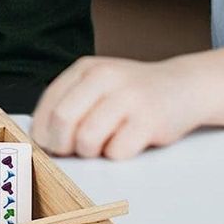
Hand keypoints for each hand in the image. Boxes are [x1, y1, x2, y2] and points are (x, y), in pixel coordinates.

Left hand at [31, 55, 205, 159]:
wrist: (184, 86)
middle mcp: (105, 77)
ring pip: (87, 140)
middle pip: (63, 121)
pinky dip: (118, 154)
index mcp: (86, 68)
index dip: (44, 131)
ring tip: (104, 142)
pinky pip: (117, 152)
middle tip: (75, 150)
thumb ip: (70, 103)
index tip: (50, 144)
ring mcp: (128, 97)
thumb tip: (39, 139)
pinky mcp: (149, 120)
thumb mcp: (98, 85)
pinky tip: (128, 140)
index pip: (49, 104)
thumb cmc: (133, 93)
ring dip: (91, 151)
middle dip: (63, 145)